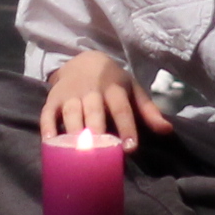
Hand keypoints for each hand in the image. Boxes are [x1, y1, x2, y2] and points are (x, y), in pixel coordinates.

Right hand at [41, 51, 172, 149]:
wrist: (83, 61)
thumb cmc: (112, 82)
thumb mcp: (132, 90)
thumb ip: (148, 111)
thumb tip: (167, 130)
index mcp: (114, 88)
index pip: (121, 109)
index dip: (126, 127)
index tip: (130, 148)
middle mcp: (92, 91)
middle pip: (94, 112)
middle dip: (98, 131)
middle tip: (100, 152)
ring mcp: (70, 95)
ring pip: (71, 113)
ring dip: (74, 132)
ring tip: (77, 153)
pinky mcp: (53, 100)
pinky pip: (48, 114)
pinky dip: (48, 127)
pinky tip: (51, 143)